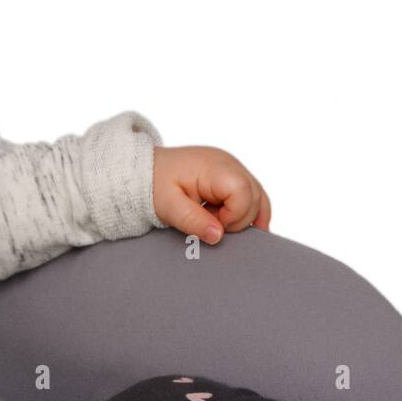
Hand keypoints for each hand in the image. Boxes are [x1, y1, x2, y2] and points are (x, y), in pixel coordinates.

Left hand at [152, 146, 270, 244]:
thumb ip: (193, 221)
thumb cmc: (153, 184)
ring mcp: (233, 169)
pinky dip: (243, 212)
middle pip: (256, 197)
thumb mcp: (168, 206)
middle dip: (237, 219)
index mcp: (215, 167)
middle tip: (209, 223)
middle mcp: (229, 164)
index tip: (212, 224)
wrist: (143, 170)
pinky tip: (231, 224)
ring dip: (242, 217)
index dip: (233, 216)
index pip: (244, 194)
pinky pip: (250, 196)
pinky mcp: (230, 177)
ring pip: (258, 197)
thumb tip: (218, 236)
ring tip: (218, 222)